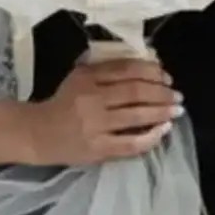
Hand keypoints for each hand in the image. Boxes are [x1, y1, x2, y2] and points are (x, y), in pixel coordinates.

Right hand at [28, 49, 179, 164]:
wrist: (37, 134)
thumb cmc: (63, 103)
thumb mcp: (79, 77)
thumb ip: (106, 70)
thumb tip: (147, 65)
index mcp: (87, 78)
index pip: (127, 70)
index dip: (152, 71)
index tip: (166, 76)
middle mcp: (92, 100)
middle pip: (136, 92)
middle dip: (162, 92)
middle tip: (178, 95)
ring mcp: (96, 126)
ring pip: (136, 115)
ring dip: (162, 111)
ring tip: (177, 110)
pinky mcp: (98, 149)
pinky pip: (131, 143)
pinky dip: (151, 137)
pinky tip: (163, 131)